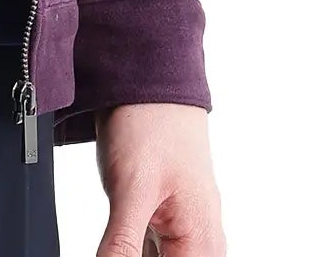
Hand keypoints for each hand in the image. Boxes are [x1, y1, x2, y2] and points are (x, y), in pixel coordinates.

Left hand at [90, 102, 225, 255]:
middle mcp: (202, 243)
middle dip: (132, 255)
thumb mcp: (131, 190)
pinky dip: (130, 250)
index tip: (115, 249)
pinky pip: (150, 252)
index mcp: (203, 244)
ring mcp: (185, 232)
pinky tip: (117, 238)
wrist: (148, 78)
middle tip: (114, 238)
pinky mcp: (166, 220)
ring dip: (130, 251)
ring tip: (117, 232)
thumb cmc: (150, 124)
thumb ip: (121, 245)